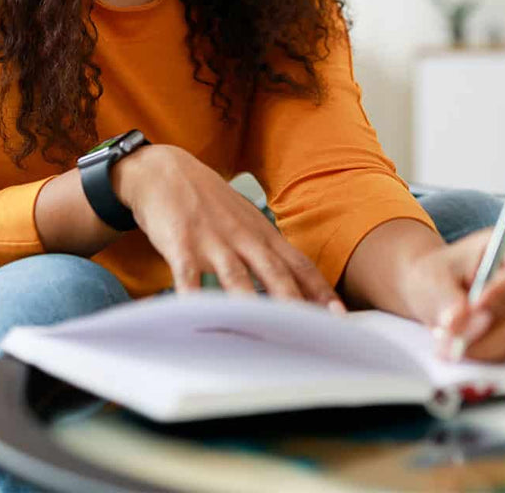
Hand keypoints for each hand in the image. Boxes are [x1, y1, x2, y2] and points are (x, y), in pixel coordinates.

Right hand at [113, 144, 341, 309]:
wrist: (165, 171)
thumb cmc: (209, 204)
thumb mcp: (246, 223)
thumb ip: (267, 253)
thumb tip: (294, 285)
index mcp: (263, 235)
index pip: (300, 266)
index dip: (320, 291)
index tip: (339, 316)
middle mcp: (244, 239)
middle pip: (276, 274)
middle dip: (297, 303)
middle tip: (315, 330)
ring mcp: (213, 242)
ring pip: (238, 277)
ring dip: (253, 304)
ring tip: (267, 332)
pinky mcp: (181, 245)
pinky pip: (188, 276)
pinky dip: (193, 297)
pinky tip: (198, 316)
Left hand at [400, 228, 504, 361]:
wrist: (438, 291)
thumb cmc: (441, 275)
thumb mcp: (433, 277)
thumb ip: (447, 299)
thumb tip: (461, 323)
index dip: (504, 292)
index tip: (475, 308)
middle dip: (491, 334)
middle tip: (456, 342)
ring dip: (487, 348)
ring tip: (452, 344)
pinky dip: (490, 355)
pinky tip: (467, 347)